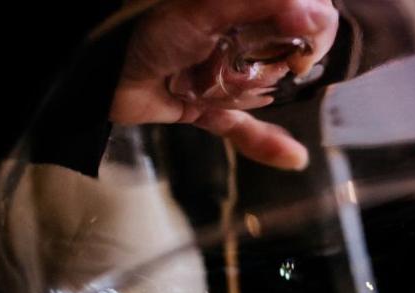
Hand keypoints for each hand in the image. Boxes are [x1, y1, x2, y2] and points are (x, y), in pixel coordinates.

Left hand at [110, 0, 337, 169]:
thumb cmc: (146, 29)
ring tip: (247, 91)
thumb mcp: (207, 7)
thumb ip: (263, 3)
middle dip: (290, 62)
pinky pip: (240, 126)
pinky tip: (291, 156)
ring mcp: (219, 70)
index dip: (312, 26)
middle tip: (285, 67)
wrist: (97, 73)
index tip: (308, 43)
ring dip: (268, 96)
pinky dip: (262, 141)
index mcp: (239, 6)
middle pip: (285, 51)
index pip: (298, 11)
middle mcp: (234, 33)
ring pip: (264, 88)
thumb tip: (316, 16)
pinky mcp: (204, 104)